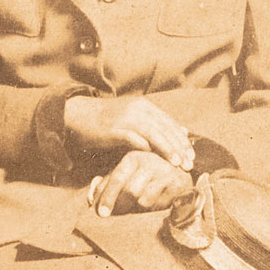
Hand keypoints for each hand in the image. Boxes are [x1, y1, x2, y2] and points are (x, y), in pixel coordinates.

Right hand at [61, 93, 194, 168]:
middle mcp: (138, 109)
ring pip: (153, 133)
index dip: (182, 140)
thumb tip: (181, 132)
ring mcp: (125, 117)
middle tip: (189, 163)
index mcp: (145, 106)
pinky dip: (144, 147)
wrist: (77, 115)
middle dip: (179, 147)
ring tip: (176, 163)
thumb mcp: (132, 118)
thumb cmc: (106, 122)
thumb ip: (153, 124)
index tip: (192, 155)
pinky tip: (153, 158)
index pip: (170, 123)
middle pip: (165, 128)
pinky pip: (132, 138)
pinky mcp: (113, 128)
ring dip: (166, 149)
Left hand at [89, 154, 194, 218]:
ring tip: (137, 206)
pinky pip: (158, 204)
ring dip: (137, 209)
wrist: (179, 176)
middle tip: (117, 214)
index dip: (107, 197)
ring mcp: (165, 171)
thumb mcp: (125, 178)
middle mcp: (149, 161)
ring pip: (143, 199)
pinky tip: (153, 204)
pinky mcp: (177, 183)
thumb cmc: (146, 179)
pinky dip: (151, 209)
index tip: (101, 214)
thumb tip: (90, 200)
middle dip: (121, 207)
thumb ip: (106, 187)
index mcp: (133, 157)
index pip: (117, 178)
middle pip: (130, 191)